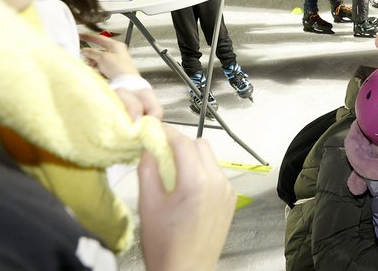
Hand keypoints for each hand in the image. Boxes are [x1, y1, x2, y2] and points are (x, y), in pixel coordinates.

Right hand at [80, 32, 161, 118]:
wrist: (127, 82)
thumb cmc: (120, 68)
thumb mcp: (103, 58)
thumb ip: (92, 53)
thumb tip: (85, 51)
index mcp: (116, 45)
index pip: (100, 38)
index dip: (89, 37)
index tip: (81, 36)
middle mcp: (116, 52)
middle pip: (99, 50)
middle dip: (90, 55)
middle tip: (84, 58)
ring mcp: (115, 61)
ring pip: (99, 60)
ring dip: (93, 63)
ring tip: (90, 67)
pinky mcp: (114, 70)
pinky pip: (102, 67)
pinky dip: (97, 69)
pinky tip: (95, 72)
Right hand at [138, 125, 235, 270]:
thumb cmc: (166, 246)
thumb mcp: (148, 204)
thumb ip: (148, 169)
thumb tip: (148, 147)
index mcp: (196, 181)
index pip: (183, 141)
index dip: (166, 133)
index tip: (155, 131)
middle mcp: (217, 182)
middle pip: (200, 144)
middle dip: (180, 145)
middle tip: (161, 153)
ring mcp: (227, 191)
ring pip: (210, 157)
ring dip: (192, 158)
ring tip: (173, 174)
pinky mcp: (230, 199)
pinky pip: (217, 174)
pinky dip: (202, 173)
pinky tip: (187, 189)